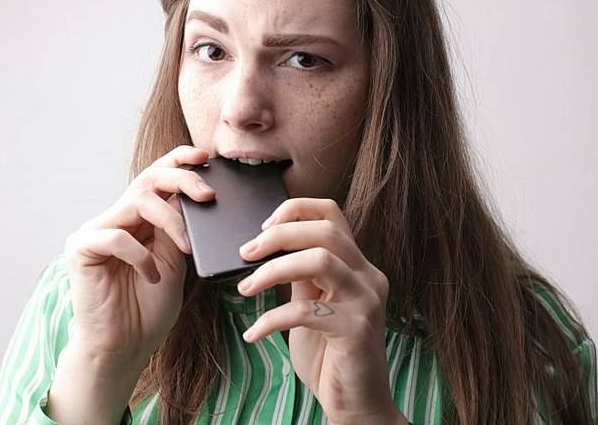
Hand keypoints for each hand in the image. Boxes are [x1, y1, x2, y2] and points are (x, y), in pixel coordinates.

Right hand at [63, 145, 214, 369]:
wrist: (125, 347)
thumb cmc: (150, 307)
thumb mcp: (175, 262)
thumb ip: (178, 228)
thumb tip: (191, 198)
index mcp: (141, 219)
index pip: (158, 178)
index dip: (180, 160)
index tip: (206, 156)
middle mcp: (118, 218)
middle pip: (149, 178)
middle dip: (182, 179)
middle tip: (207, 195)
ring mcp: (98, 230)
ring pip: (137, 200)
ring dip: (171, 222)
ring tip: (185, 249)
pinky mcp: (81, 247)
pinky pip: (116, 236)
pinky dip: (141, 255)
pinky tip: (151, 276)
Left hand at [237, 198, 401, 423]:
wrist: (357, 403)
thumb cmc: (329, 353)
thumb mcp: (311, 304)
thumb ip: (299, 275)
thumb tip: (265, 248)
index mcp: (356, 264)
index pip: (331, 214)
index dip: (295, 209)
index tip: (264, 225)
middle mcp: (368, 276)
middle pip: (325, 231)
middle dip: (278, 235)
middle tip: (246, 252)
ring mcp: (366, 301)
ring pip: (319, 260)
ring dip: (273, 270)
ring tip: (246, 288)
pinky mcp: (357, 330)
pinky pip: (305, 311)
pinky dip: (271, 318)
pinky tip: (253, 332)